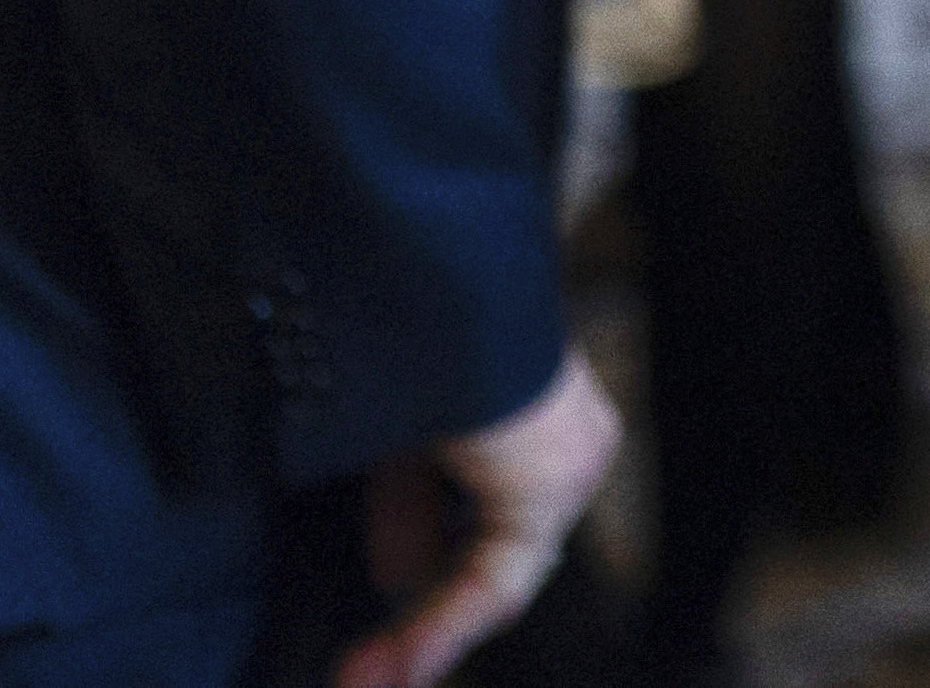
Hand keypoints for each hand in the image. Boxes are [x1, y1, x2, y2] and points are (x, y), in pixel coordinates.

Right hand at [338, 352, 620, 687]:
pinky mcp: (551, 480)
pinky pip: (498, 577)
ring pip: (493, 577)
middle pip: (493, 561)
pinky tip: (399, 666)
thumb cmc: (418, 334)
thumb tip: (399, 582)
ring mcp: (570, 463)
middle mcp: (570, 445)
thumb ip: (410, 507)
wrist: (439, 282)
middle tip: (359, 676)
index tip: (374, 649)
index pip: (492, 532)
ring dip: (421, 630)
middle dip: (421, 626)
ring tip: (360, 675)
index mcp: (542, 425)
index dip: (435, 593)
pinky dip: (442, 625)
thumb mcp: (405, 436)